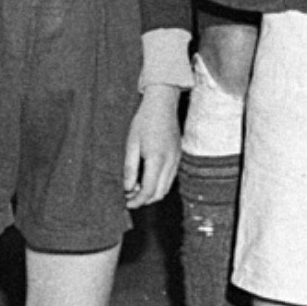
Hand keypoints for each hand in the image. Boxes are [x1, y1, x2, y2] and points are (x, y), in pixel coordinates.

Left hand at [123, 85, 181, 208]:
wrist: (162, 103)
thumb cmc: (145, 121)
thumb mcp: (131, 143)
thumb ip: (130, 168)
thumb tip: (128, 188)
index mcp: (157, 158)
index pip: (148, 190)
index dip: (137, 201)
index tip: (127, 203)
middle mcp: (170, 161)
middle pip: (160, 192)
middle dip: (145, 200)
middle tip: (131, 196)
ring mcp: (177, 158)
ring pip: (167, 186)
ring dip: (153, 193)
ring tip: (138, 187)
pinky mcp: (178, 155)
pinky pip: (171, 177)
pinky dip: (160, 183)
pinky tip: (148, 177)